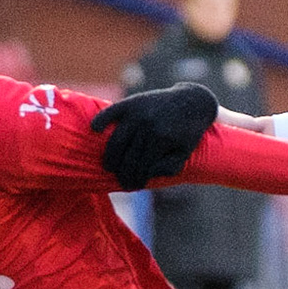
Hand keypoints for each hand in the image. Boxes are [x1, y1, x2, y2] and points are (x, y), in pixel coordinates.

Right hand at [90, 83, 219, 189]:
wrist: (193, 101)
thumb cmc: (188, 132)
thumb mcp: (184, 153)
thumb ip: (168, 168)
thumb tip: (147, 175)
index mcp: (161, 139)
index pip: (141, 166)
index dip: (136, 180)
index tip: (133, 187)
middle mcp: (147, 125)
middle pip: (127, 156)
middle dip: (122, 173)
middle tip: (121, 181)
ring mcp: (138, 112)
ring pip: (116, 140)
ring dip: (110, 157)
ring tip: (109, 167)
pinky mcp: (132, 102)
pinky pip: (110, 112)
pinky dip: (100, 120)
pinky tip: (94, 130)